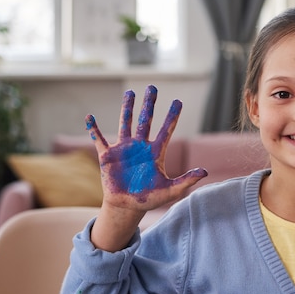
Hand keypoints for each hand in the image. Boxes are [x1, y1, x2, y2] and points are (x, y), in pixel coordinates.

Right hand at [87, 85, 207, 211]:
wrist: (127, 206)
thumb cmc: (149, 198)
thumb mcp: (171, 190)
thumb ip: (187, 180)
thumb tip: (205, 171)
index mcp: (155, 153)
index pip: (166, 130)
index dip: (172, 116)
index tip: (177, 101)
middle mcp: (140, 147)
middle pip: (145, 120)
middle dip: (149, 104)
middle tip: (152, 87)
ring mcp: (124, 150)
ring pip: (125, 123)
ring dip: (127, 108)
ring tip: (130, 92)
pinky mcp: (108, 156)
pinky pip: (99, 140)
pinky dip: (93, 129)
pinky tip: (90, 117)